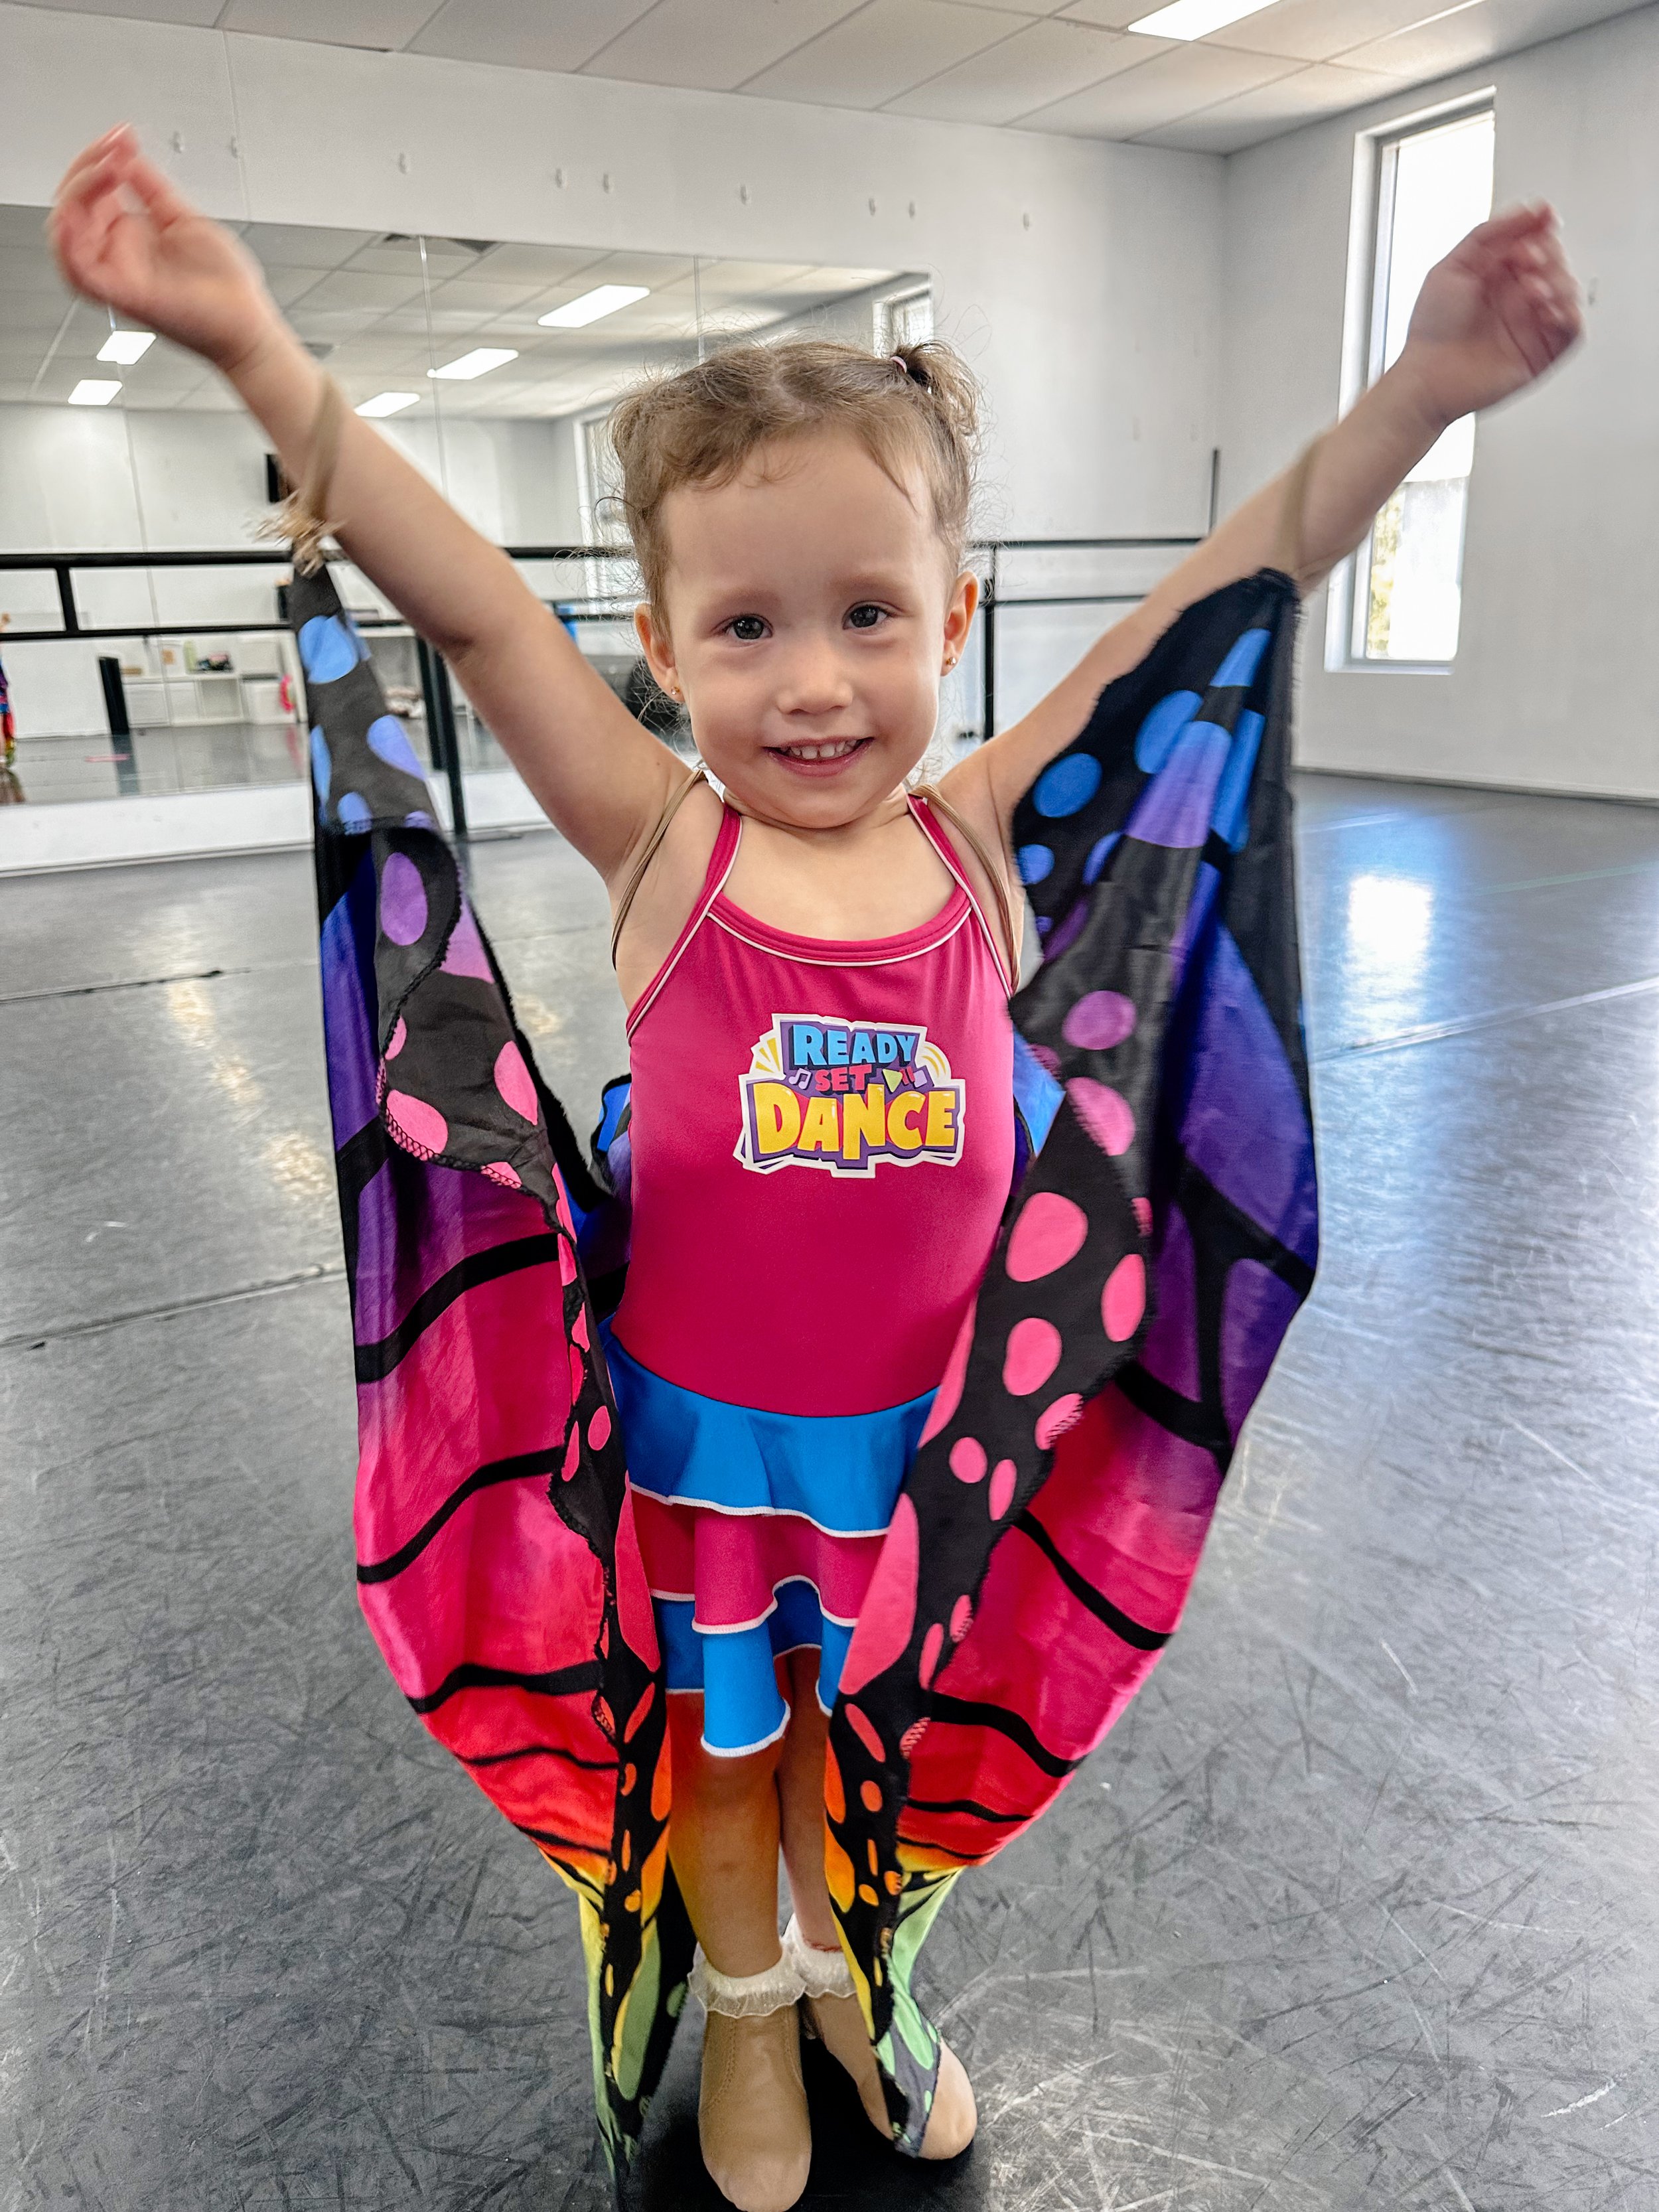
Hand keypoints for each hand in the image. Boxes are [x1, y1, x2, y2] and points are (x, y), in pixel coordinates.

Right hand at [50, 125, 279, 374]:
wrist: (249, 323)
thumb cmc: (224, 284)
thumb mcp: (184, 218)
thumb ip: (152, 187)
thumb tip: (127, 153)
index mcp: (130, 234)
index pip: (91, 190)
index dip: (97, 159)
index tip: (120, 138)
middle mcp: (118, 252)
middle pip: (72, 204)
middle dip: (85, 169)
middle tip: (113, 151)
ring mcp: (118, 273)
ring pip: (66, 234)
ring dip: (76, 195)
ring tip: (106, 172)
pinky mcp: (124, 296)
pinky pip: (79, 273)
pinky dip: (68, 245)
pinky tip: (78, 216)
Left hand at [1397, 204, 1582, 427]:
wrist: (1427, 379)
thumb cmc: (1431, 330)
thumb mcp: (1451, 266)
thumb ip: (1489, 233)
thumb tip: (1531, 210)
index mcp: (1496, 275)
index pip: (1534, 241)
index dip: (1541, 228)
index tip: (1542, 219)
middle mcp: (1516, 297)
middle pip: (1555, 262)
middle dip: (1548, 255)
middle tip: (1527, 260)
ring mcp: (1530, 325)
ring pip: (1568, 293)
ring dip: (1559, 283)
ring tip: (1533, 290)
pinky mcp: (1540, 354)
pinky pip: (1573, 332)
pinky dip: (1569, 316)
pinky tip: (1549, 311)